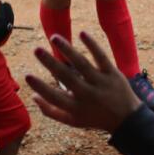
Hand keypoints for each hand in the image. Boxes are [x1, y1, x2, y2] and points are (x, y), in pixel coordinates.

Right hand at [24, 32, 141, 131]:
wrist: (126, 119)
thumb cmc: (94, 118)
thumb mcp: (72, 121)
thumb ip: (51, 111)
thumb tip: (33, 97)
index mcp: (75, 108)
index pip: (54, 97)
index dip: (40, 87)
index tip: (27, 75)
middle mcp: (87, 95)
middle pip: (66, 77)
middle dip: (50, 62)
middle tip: (36, 49)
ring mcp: (100, 83)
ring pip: (82, 64)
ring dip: (67, 49)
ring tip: (54, 37)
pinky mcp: (113, 74)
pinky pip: (102, 57)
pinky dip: (92, 45)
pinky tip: (81, 33)